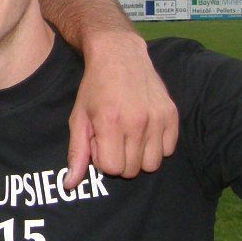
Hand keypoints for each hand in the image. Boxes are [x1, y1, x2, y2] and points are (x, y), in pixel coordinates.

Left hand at [67, 30, 178, 182]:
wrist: (120, 55)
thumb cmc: (95, 88)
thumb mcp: (78, 118)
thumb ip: (77, 153)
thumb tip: (69, 185)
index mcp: (110, 123)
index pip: (111, 168)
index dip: (103, 159)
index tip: (99, 143)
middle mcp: (137, 122)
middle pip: (132, 170)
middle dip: (120, 160)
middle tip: (114, 138)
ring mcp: (157, 118)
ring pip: (152, 164)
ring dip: (139, 157)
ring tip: (129, 137)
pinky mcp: (172, 114)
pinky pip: (168, 150)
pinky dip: (157, 146)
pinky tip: (144, 130)